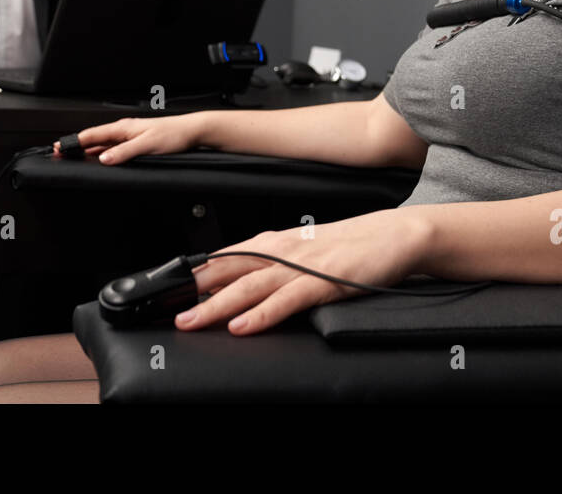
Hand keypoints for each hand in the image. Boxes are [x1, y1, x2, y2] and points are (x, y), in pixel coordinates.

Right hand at [54, 113, 205, 161]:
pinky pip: (114, 149)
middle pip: (95, 140)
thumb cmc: (173, 134)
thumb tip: (105, 159)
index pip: (92, 134)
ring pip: (104, 145)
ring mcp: (130, 137)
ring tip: (75, 158)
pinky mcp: (137, 143)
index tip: (59, 147)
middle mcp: (124, 131)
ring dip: (89, 151)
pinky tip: (101, 160)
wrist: (192, 132)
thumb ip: (125, 152)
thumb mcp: (147, 145)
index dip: (74, 141)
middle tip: (61, 155)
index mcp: (123, 128)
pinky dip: (103, 154)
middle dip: (77, 146)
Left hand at [176, 208, 432, 335]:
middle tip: (167, 309)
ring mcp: (302, 265)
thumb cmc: (351, 247)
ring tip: (192, 321)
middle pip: (228, 271)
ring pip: (249, 286)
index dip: (193, 274)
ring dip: (216, 305)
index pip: (224, 257)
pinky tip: (242, 326)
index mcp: (275, 242)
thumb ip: (272, 265)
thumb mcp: (303, 252)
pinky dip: (261, 314)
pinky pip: (286, 300)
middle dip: (194, 291)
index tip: (167, 290)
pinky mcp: (324, 282)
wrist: (394, 235)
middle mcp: (282, 250)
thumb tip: (239, 285)